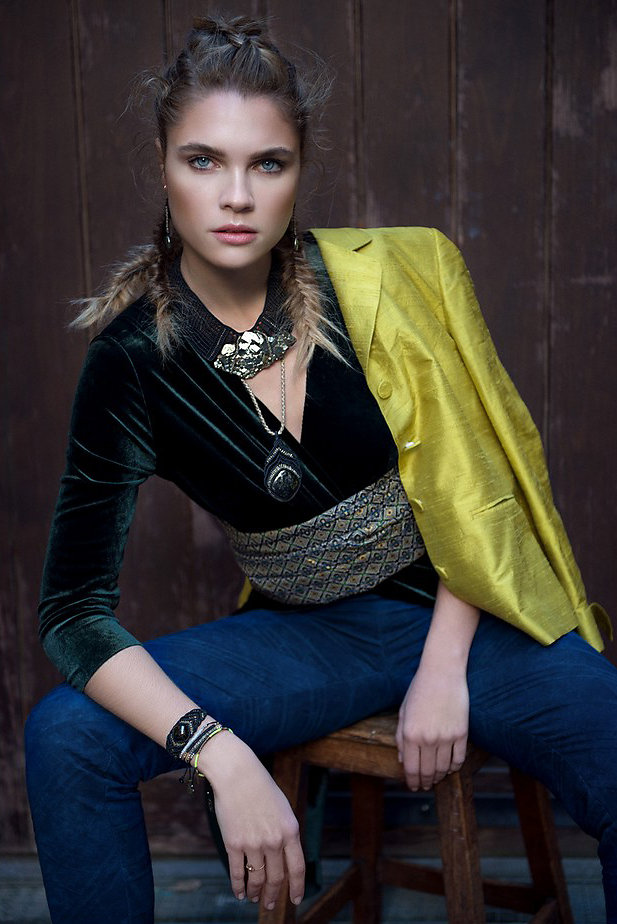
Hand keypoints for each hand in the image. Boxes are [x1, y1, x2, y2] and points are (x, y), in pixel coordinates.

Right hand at [200, 732, 304, 910]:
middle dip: (273, 895)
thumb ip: (286, 833)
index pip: (297, 868)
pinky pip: (237, 872)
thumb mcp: (283, 808)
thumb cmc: (261, 787)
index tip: (296, 900)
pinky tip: (240, 893)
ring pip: (257, 878)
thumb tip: (284, 858)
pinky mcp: (234, 844)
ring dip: (256, 893)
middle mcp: (274, 840)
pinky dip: (238, 886)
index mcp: (290, 831)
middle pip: (276, 878)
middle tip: (270, 905)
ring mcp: (253, 843)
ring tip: (255, 899)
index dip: (297, 887)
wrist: (237, 774)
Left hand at [395, 661, 468, 790]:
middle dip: (425, 782)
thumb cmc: (419, 690)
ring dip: (439, 777)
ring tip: (436, 778)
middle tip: (425, 786)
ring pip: (443, 768)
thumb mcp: (403, 712)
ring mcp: (446, 737)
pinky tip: (450, 767)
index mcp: (409, 734)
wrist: (442, 672)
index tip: (413, 786)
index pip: (411, 768)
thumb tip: (403, 760)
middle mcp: (427, 739)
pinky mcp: (462, 733)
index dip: (412, 781)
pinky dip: (454, 767)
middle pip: (427, 772)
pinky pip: (459, 759)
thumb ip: (400, 737)